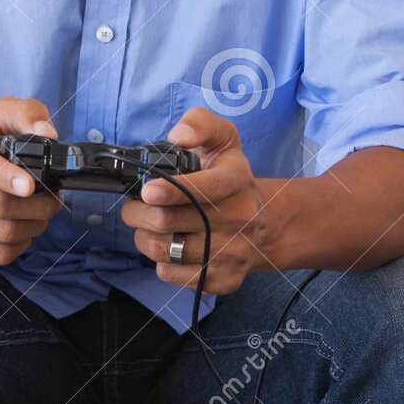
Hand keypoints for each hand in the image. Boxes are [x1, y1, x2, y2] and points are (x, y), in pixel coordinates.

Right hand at [0, 96, 62, 265]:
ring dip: (34, 226)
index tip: (30, 185)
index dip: (5, 176)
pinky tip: (21, 229)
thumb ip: (26, 114)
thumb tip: (47, 133)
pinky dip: (20, 245)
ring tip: (40, 214)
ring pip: (2, 233)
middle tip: (53, 199)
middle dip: (38, 205)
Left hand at [121, 107, 267, 294]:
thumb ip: (200, 124)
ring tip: (148, 226)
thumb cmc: (229, 177)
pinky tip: (168, 246)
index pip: (204, 188)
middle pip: (167, 221)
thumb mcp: (223, 139)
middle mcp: (239, 218)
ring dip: (143, 237)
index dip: (171, 190)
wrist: (266, 224)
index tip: (148, 191)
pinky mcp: (224, 280)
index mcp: (236, 180)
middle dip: (137, 212)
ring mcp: (233, 252)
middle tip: (136, 206)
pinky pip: (172, 275)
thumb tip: (180, 136)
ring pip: (163, 250)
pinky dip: (159, 261)